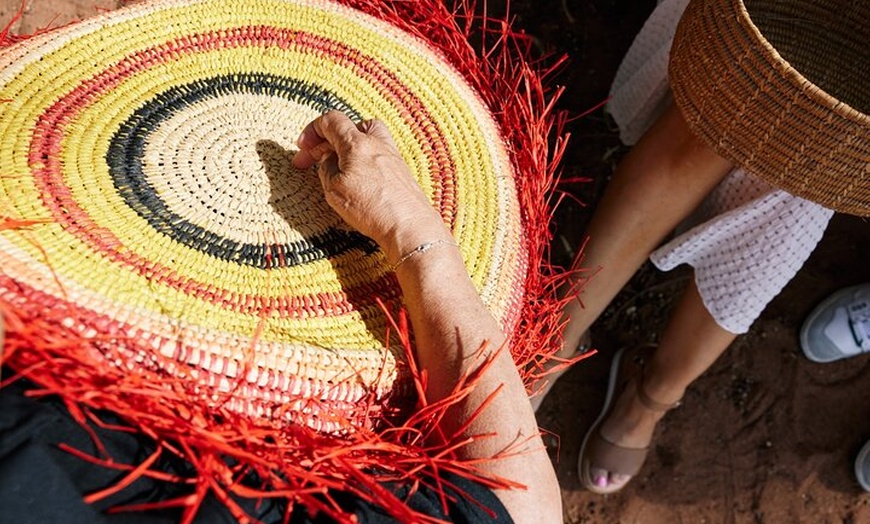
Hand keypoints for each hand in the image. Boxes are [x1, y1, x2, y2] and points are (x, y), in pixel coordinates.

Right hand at [292, 111, 450, 262]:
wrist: (410, 226)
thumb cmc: (372, 208)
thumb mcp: (334, 189)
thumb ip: (326, 168)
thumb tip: (328, 160)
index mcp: (357, 143)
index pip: (331, 121)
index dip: (312, 131)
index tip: (303, 147)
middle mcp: (377, 143)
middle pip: (350, 126)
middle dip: (328, 140)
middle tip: (314, 158)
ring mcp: (392, 156)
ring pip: (367, 138)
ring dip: (348, 147)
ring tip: (338, 165)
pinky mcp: (400, 171)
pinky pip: (377, 155)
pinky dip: (363, 160)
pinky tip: (358, 179)